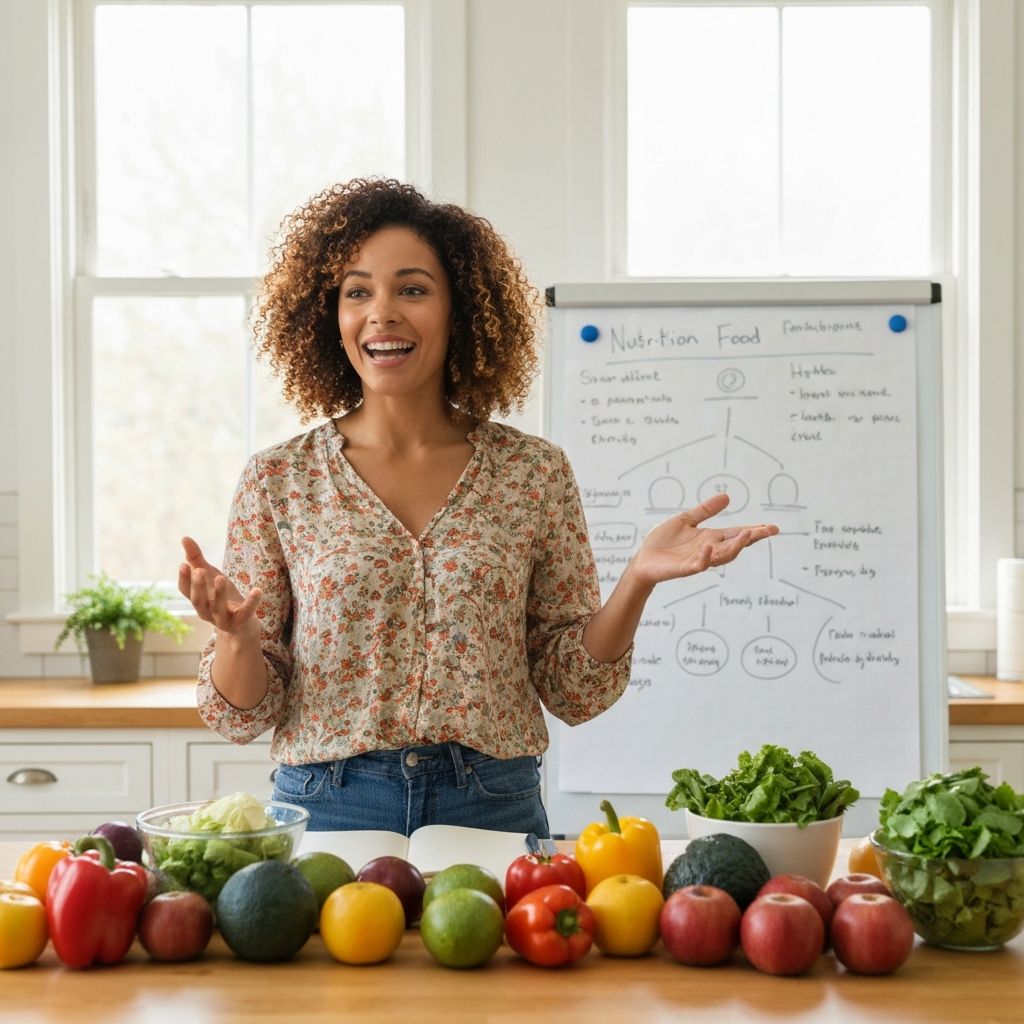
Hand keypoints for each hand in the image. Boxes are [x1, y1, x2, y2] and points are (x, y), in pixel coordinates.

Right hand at [178, 536, 261, 636]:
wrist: (243, 626)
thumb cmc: (223, 598)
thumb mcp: (211, 577)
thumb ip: (197, 559)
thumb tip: (184, 538)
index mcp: (199, 600)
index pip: (186, 591)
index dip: (184, 579)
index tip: (183, 565)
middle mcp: (207, 611)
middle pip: (199, 601)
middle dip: (198, 586)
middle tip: (200, 571)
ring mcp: (223, 619)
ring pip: (218, 608)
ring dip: (219, 594)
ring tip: (221, 578)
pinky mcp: (240, 622)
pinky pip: (246, 613)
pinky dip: (251, 602)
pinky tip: (257, 590)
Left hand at [627, 493, 778, 587]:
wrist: (643, 560)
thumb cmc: (663, 542)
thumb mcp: (685, 520)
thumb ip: (705, 511)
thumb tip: (727, 496)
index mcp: (710, 538)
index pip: (736, 534)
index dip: (754, 531)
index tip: (772, 527)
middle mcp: (708, 549)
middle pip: (735, 545)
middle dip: (752, 538)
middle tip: (769, 531)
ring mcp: (698, 560)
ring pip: (722, 556)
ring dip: (735, 547)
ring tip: (747, 535)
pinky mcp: (684, 568)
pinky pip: (698, 565)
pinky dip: (705, 557)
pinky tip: (708, 546)